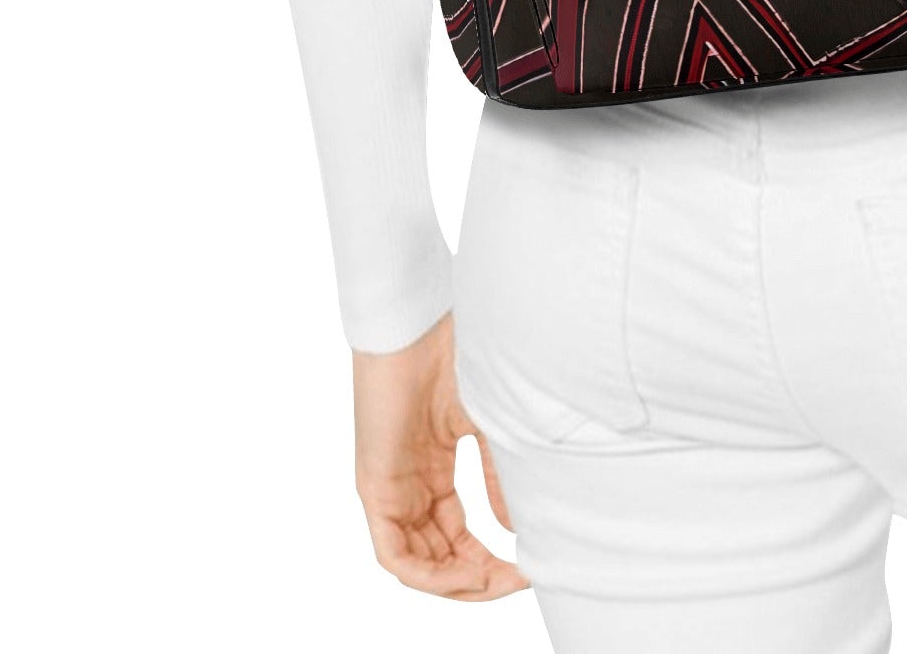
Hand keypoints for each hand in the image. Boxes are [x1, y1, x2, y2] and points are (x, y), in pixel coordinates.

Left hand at [352, 312, 526, 600]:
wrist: (420, 323)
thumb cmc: (453, 356)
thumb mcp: (488, 425)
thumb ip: (498, 477)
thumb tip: (516, 529)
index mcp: (434, 470)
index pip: (460, 536)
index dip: (493, 560)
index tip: (532, 566)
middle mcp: (411, 487)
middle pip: (440, 557)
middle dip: (480, 579)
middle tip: (519, 581)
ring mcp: (391, 489)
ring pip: (417, 563)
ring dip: (457, 583)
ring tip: (496, 582)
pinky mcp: (374, 487)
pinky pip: (394, 554)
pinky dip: (428, 574)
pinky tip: (465, 572)